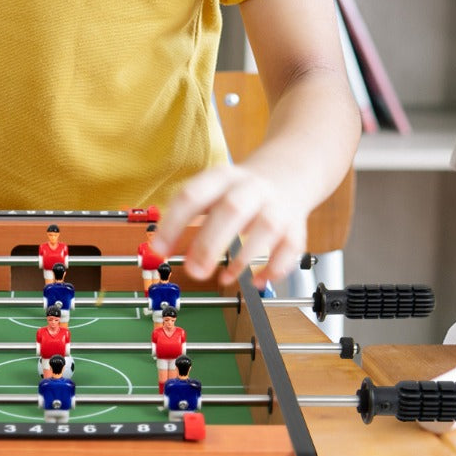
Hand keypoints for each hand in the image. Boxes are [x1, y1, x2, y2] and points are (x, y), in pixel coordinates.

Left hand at [152, 162, 308, 288]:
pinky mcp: (296, 227)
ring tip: (225, 277)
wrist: (285, 174)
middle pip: (231, 210)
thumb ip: (189, 216)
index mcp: (221, 177)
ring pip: (265, 228)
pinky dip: (274, 268)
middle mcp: (250, 188)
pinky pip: (290, 249)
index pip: (193, 196)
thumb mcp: (211, 190)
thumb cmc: (237, 190)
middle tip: (194, 271)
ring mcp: (276, 206)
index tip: (159, 249)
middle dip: (210, 243)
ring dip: (244, 258)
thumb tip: (162, 248)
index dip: (174, 224)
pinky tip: (257, 281)